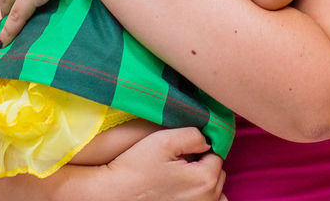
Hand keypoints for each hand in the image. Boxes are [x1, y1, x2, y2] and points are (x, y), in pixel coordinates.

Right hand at [96, 128, 225, 200]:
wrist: (112, 194)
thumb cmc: (136, 167)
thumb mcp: (164, 140)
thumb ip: (193, 135)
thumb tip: (208, 142)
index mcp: (205, 179)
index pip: (217, 155)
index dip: (200, 148)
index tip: (182, 150)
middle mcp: (207, 200)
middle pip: (217, 174)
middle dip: (203, 165)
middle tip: (179, 162)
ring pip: (215, 193)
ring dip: (205, 183)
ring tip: (182, 178)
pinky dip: (202, 198)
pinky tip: (184, 192)